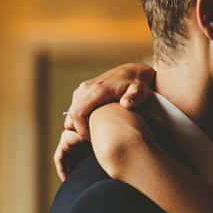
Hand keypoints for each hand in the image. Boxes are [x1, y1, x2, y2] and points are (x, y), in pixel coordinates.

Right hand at [55, 63, 155, 180]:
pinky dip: (80, 119)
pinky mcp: (83, 91)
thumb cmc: (139, 85)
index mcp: (97, 90)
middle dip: (79, 130)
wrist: (134, 72)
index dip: (82, 131)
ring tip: (96, 132)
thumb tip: (126, 104)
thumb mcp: (140, 91)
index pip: (78, 114)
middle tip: (95, 139)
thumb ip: (135, 97)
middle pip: (72, 115)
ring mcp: (83, 89)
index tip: (93, 139)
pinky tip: (95, 125)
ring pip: (71, 113)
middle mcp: (86, 88)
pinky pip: (75, 109)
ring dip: (79, 125)